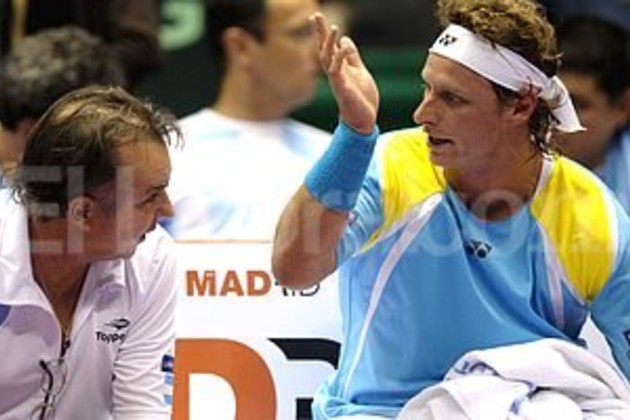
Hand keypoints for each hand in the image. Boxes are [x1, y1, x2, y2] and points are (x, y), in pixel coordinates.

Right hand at [311, 12, 378, 134]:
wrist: (364, 121)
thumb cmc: (361, 99)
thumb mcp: (359, 72)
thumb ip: (352, 57)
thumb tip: (345, 40)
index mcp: (340, 68)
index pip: (329, 46)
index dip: (323, 32)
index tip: (316, 16)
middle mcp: (335, 72)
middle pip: (324, 49)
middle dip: (320, 33)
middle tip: (315, 15)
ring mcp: (337, 80)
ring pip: (328, 59)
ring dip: (330, 43)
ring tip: (334, 27)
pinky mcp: (342, 88)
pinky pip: (338, 71)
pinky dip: (340, 58)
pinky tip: (344, 46)